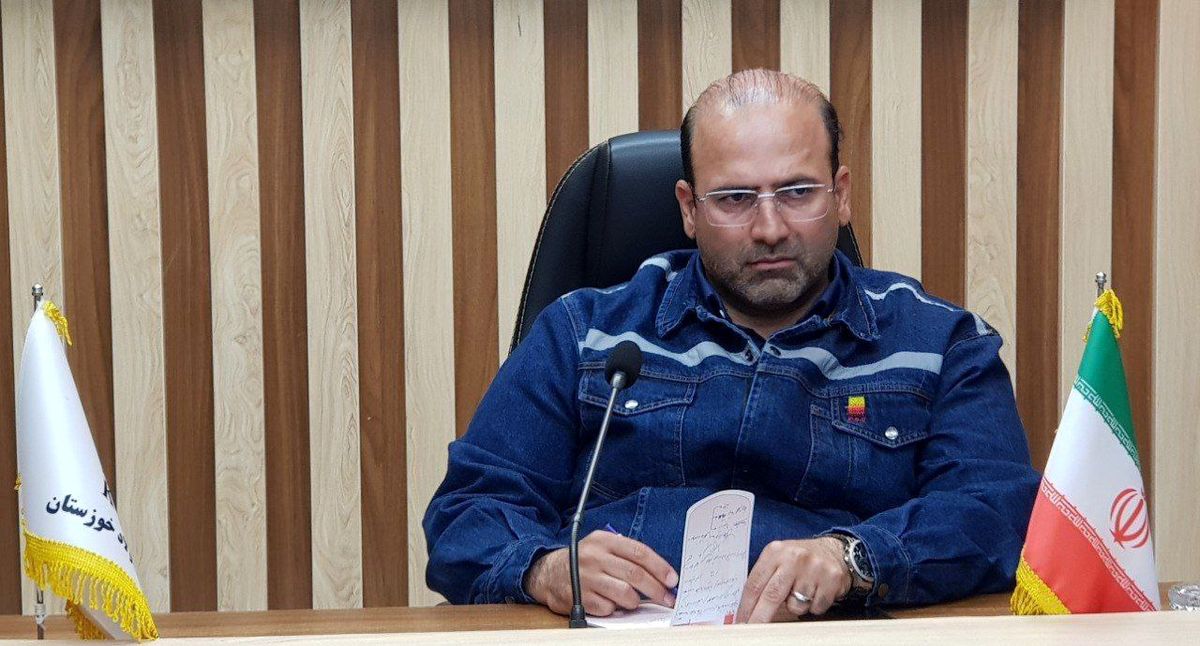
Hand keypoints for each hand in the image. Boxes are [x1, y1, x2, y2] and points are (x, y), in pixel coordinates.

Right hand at [523, 531, 678, 615]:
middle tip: (668, 599)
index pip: (639, 552)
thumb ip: (626, 555)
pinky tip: (611, 605)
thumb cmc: (583, 561)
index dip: (660, 567)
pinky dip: (615, 609)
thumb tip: (658, 574)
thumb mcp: (602, 547)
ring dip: (635, 601)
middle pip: (635, 574)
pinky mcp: (579, 597)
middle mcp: (595, 556)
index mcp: (604, 541)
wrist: (548, 573)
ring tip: (634, 602)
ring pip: (624, 593)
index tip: (672, 580)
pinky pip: (608, 608)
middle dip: (656, 589)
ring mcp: (586, 577)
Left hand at [736, 537, 850, 621]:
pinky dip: (814, 606)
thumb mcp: (778, 561)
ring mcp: (814, 568)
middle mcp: (794, 557)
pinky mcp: (831, 580)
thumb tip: (748, 611)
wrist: (835, 551)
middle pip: (771, 596)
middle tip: (752, 630)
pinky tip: (816, 592)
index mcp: (775, 551)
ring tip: (802, 592)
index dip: (746, 606)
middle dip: (760, 618)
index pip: (755, 584)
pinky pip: (815, 608)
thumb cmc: (800, 561)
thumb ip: (764, 581)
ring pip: (796, 606)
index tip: (740, 621)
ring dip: (796, 607)